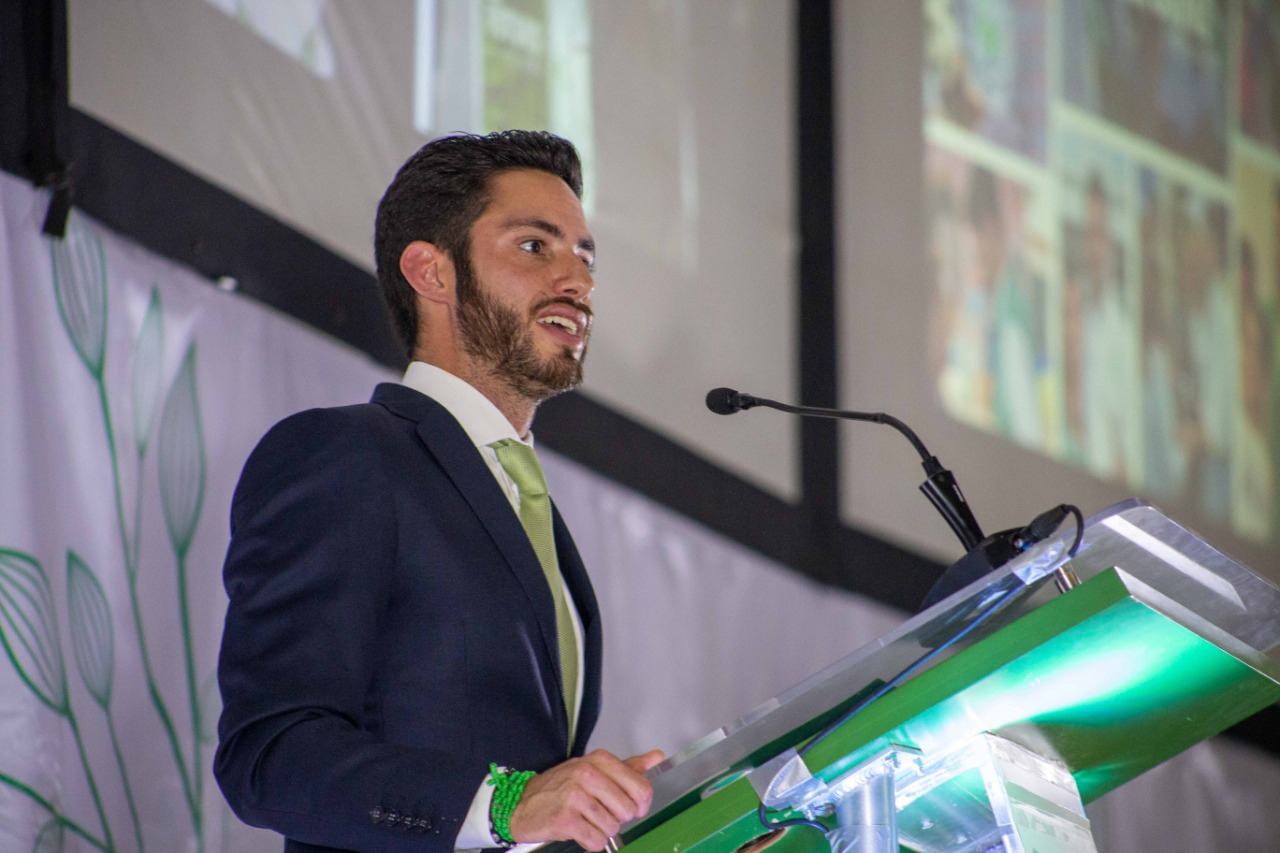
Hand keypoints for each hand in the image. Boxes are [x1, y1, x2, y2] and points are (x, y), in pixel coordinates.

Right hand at [508, 748, 664, 850]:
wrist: (523, 802)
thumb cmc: (561, 787)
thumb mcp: (595, 769)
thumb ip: (629, 766)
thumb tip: (657, 756)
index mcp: (600, 760)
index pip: (642, 788)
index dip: (639, 805)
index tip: (630, 807)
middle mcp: (588, 773)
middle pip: (629, 810)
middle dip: (618, 818)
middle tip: (599, 811)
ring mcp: (575, 795)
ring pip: (612, 827)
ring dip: (601, 830)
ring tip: (585, 819)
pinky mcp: (565, 818)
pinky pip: (596, 840)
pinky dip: (591, 841)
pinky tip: (578, 829)